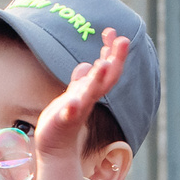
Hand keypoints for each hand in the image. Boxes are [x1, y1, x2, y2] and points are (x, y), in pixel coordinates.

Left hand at [25, 28, 131, 179]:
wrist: (55, 148)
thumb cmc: (63, 122)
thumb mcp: (72, 95)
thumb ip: (81, 81)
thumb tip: (86, 65)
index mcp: (90, 92)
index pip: (107, 69)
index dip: (111, 51)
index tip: (113, 32)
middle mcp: (88, 99)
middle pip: (107, 79)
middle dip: (116, 59)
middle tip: (124, 40)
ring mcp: (77, 110)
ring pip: (91, 94)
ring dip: (98, 79)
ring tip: (104, 63)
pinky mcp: (63, 122)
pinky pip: (69, 114)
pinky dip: (72, 107)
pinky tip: (71, 101)